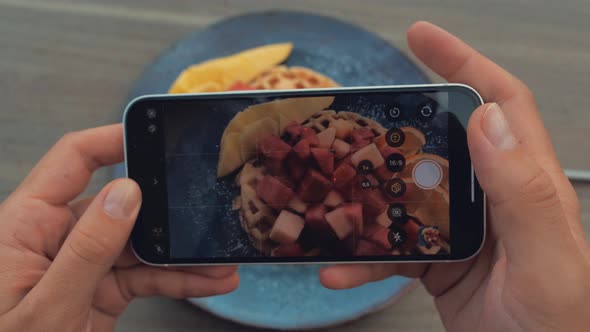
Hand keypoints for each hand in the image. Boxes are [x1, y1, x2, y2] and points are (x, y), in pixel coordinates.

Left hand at [0, 125, 238, 331]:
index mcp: (26, 225)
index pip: (72, 162)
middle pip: (119, 205)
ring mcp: (81, 264)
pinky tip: (208, 281)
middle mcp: (56, 237)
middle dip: (167, 209)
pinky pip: (143, 277)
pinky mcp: (100, 290)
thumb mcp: (47, 308)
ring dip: (181, 254)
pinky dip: (176, 280)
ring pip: (139, 245)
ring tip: (220, 260)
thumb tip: (126, 192)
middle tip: (205, 209)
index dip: (113, 140)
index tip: (155, 132)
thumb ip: (86, 250)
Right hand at [320, 22, 589, 330]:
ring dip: (368, 194)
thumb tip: (485, 120)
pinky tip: (340, 268)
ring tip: (332, 195)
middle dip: (398, 123)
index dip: (464, 63)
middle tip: (357, 116)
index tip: (421, 38)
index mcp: (524, 185)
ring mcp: (462, 230)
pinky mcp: (439, 261)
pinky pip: (393, 246)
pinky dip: (364, 256)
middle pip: (441, 140)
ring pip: (406, 192)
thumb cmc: (556, 327)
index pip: (498, 104)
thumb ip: (521, 193)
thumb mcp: (546, 263)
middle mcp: (491, 199)